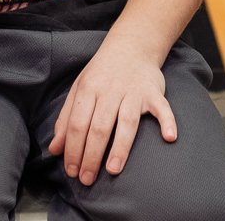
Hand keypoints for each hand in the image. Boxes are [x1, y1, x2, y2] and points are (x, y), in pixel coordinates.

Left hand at [48, 42, 175, 185]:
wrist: (131, 45)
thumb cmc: (102, 72)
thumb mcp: (79, 89)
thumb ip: (66, 119)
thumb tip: (54, 149)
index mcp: (88, 89)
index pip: (77, 123)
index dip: (72, 149)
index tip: (71, 171)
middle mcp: (110, 90)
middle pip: (99, 127)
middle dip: (91, 156)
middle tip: (87, 179)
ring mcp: (133, 91)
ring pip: (126, 122)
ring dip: (120, 147)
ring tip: (113, 170)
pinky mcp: (154, 92)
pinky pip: (162, 108)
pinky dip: (167, 121)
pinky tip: (169, 137)